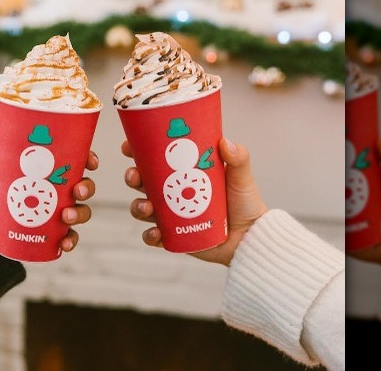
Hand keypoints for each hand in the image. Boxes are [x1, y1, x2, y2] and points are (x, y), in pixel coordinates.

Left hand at [0, 147, 98, 251]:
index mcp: (51, 174)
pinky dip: (70, 240)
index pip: (77, 162)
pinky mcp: (56, 233)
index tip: (90, 162)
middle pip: (85, 187)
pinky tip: (64, 243)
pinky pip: (70, 236)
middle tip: (77, 191)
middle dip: (86, 188)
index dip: (89, 160)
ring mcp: (61, 213)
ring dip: (79, 214)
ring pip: (82, 211)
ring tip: (66, 217)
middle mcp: (61, 192)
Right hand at [123, 138, 267, 265]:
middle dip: (132, 176)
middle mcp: (172, 192)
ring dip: (137, 206)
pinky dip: (150, 235)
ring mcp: (170, 215)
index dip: (138, 151)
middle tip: (135, 175)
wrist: (251, 237)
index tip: (129, 146)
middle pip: (142, 181)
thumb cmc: (245, 203)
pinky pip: (153, 236)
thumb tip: (225, 142)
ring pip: (142, 208)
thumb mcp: (241, 177)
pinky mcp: (173, 236)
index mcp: (183, 173)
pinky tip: (156, 232)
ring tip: (148, 207)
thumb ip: (238, 159)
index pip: (155, 158)